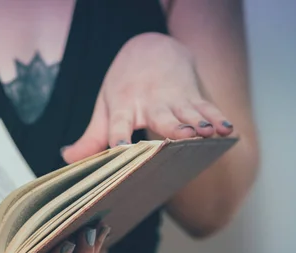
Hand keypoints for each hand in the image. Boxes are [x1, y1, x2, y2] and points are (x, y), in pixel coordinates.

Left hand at [62, 32, 234, 163]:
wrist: (151, 50)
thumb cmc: (125, 84)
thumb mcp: (105, 106)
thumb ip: (91, 137)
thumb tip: (68, 159)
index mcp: (124, 105)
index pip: (119, 123)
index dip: (120, 137)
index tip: (121, 150)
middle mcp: (149, 102)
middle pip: (159, 117)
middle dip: (170, 128)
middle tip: (180, 138)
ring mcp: (173, 98)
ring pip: (187, 112)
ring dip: (198, 123)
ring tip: (206, 133)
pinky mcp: (192, 95)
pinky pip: (206, 107)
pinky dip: (217, 118)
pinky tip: (228, 130)